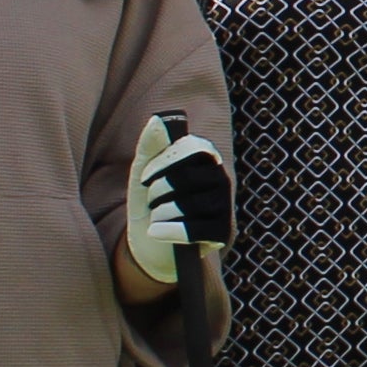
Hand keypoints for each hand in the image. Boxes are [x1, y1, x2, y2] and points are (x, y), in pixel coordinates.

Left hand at [124, 113, 224, 288]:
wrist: (151, 246)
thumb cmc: (149, 204)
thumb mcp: (142, 174)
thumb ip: (149, 146)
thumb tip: (157, 119)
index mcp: (206, 159)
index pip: (195, 148)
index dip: (166, 161)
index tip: (144, 177)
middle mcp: (221, 180)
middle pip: (189, 178)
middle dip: (159, 190)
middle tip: (150, 201)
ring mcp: (224, 208)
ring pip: (191, 204)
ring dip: (162, 212)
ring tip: (155, 218)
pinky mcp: (221, 234)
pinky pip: (196, 229)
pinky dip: (169, 232)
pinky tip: (155, 233)